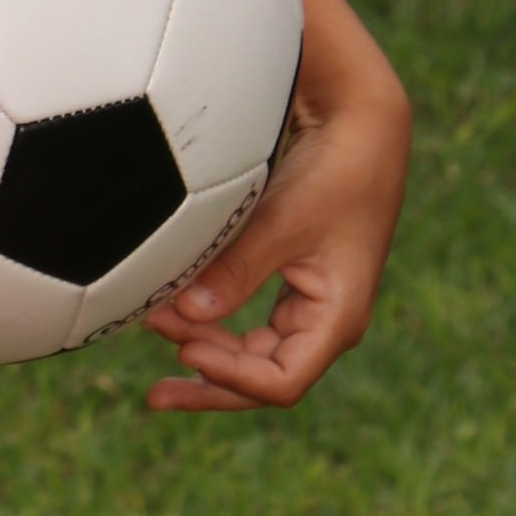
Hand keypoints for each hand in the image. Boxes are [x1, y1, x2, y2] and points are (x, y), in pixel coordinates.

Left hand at [140, 0, 410, 415]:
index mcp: (337, 317)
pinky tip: (176, 321)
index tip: (183, 351)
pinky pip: (250, 325)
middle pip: (264, 378)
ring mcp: (310, 303)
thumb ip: (237, 269)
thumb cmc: (334, 169)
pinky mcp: (294, 282)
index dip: (229, 377)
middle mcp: (326, 320)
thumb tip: (184, 315)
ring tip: (153, 335)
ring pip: (254, 354)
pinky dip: (214, 328)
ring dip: (206, 351)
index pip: (281, 380)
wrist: (362, 123)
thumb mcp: (283, 220)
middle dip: (210, 380)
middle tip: (154, 391)